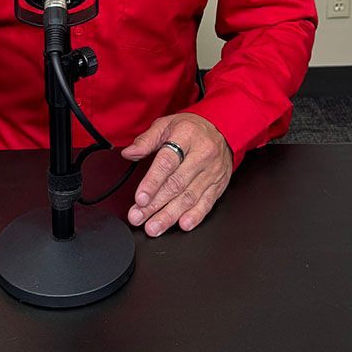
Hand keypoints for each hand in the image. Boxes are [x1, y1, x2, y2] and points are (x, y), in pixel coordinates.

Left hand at [121, 113, 232, 236]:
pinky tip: (182, 224)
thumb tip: (129, 153)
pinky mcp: (219, 184)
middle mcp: (202, 154)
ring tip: (154, 227)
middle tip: (139, 217)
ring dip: (170, 215)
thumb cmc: (191, 128)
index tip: (140, 198)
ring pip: (189, 197)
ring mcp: (212, 171)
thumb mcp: (166, 125)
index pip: (167, 162)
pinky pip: (207, 202)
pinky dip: (195, 216)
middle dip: (155, 204)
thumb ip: (146, 140)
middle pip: (176, 184)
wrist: (222, 129)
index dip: (152, 182)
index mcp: (186, 136)